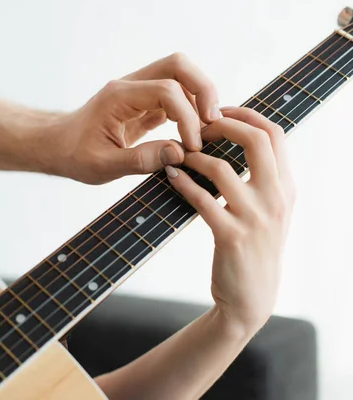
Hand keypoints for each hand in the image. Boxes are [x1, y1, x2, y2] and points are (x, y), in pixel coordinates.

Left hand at [42, 53, 221, 183]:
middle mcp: (130, 86)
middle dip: (203, 90)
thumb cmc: (75, 155)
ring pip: (180, 76)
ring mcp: (138, 91)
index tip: (192, 146)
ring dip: (199, 98)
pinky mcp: (144, 102)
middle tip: (213, 123)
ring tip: (206, 130)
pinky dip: (191, 109)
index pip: (166, 91)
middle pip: (178, 66)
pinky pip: (175, 95)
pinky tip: (193, 133)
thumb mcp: (103, 166)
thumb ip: (140, 160)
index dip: (187, 117)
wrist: (58, 146)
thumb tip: (178, 153)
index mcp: (118, 97)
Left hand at [165, 107, 295, 333]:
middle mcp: (277, 198)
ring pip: (222, 168)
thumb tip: (239, 141)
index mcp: (286, 187)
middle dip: (222, 125)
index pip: (274, 133)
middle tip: (196, 126)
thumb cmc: (252, 248)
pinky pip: (202, 199)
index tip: (218, 111)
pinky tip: (170, 175)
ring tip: (177, 153)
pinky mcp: (231, 236)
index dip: (245, 115)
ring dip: (193, 155)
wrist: (251, 298)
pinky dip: (182, 183)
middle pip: (256, 140)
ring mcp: (255, 218)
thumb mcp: (269, 211)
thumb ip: (261, 179)